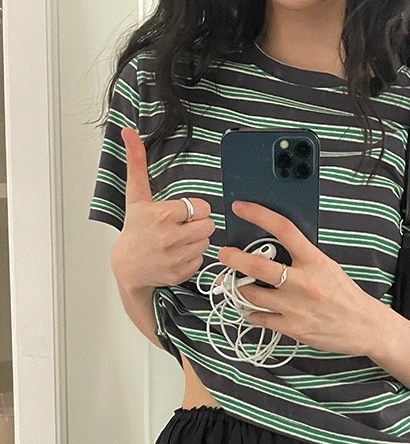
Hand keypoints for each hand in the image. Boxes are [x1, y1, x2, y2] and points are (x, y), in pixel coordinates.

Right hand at [110, 127, 215, 291]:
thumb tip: (128, 131)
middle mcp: (170, 237)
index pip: (201, 207)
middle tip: (180, 227)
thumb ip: (136, 163)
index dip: (193, 209)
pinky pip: (201, 259)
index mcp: (163, 215)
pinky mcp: (180, 273)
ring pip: (206, 242)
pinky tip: (176, 254)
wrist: (127, 266)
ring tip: (177, 240)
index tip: (179, 213)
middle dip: (197, 224)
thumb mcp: (136, 196)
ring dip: (196, 240)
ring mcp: (175, 257)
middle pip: (208, 225)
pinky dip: (192, 257)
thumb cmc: (134, 229)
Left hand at [216, 201, 379, 356]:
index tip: (240, 208)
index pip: (283, 229)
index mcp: (314, 261)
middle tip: (224, 254)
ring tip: (236, 283)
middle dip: (232, 258)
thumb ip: (300, 257)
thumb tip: (270, 247)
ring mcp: (295, 307)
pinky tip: (251, 308)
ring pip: (251, 294)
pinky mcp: (292, 328)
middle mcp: (303, 283)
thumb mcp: (326, 266)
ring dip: (238, 287)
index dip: (258, 214)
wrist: (363, 326)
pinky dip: (250, 312)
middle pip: (256, 266)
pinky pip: (259, 318)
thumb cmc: (344, 295)